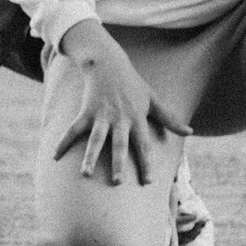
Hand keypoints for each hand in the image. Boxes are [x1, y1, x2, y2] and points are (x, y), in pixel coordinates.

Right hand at [47, 20, 189, 185]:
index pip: (143, 145)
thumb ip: (170, 119)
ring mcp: (101, 116)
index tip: (148, 181)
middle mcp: (119, 119)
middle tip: (116, 182)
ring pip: (95, 139)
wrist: (109, 63)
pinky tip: (55, 157)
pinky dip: (63, 143)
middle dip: (117, 163)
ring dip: (89, 157)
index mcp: (137, 119)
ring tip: (85, 174)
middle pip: (119, 144)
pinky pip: (73, 129)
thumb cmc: (133, 84)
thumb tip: (190, 132)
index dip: (146, 162)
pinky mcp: (86, 111)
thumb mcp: (153, 100)